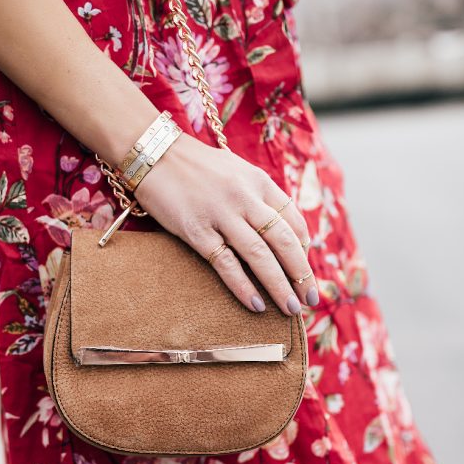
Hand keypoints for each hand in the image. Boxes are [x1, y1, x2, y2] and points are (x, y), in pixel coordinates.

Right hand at [133, 132, 318, 315]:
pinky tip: (256, 305)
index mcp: (260, 182)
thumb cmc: (195, 166)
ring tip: (291, 309)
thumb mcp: (236, 171)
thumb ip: (258, 195)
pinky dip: (243, 286)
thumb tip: (280, 226)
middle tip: (310, 300)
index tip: (305, 272)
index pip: (294, 220)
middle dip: (302, 274)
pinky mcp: (196, 230)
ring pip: (260, 255)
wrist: (153, 154)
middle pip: (284, 241)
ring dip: (279, 286)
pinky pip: (225, 263)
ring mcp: (221, 214)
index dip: (304, 250)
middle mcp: (245, 197)